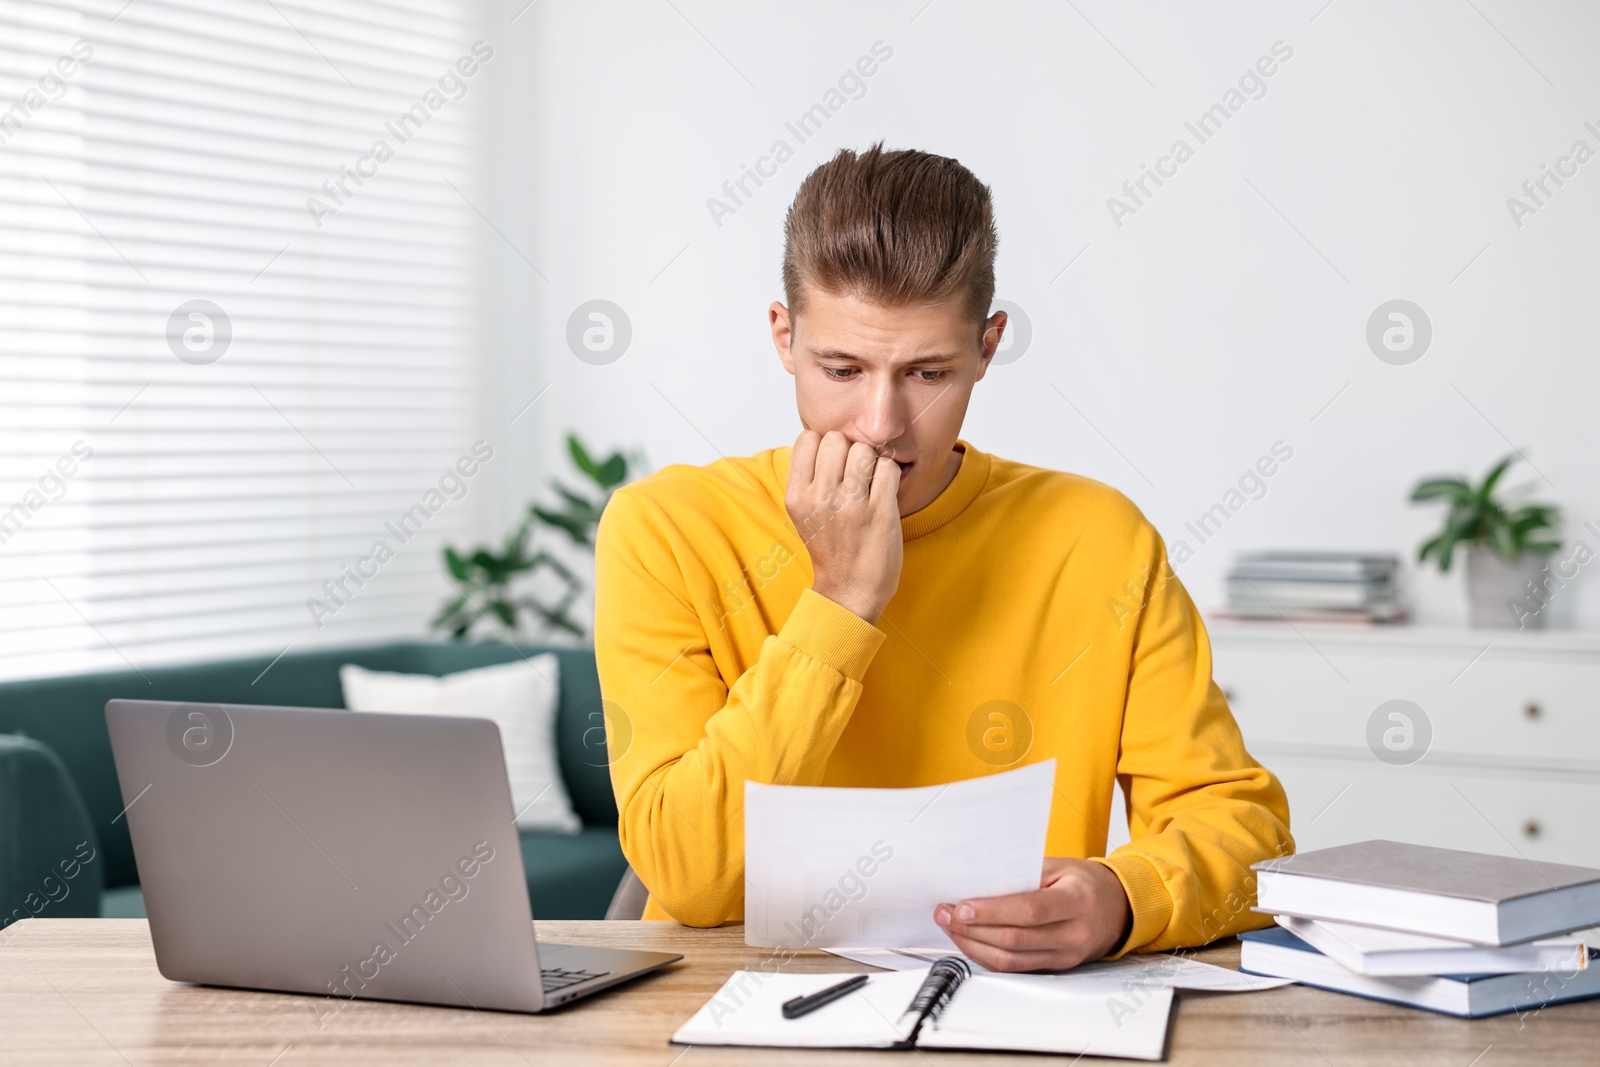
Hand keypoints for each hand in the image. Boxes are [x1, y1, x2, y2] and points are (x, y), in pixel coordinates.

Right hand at [785, 429, 901, 624]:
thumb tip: (829, 439)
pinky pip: (888, 467)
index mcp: (797, 496)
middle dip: (849, 450)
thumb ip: (810, 478)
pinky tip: (883, 493)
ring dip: (871, 462)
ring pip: (864, 449)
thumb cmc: (831, 548)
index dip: (824, 444)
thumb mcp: (804, 513)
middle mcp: (820, 498)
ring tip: (869, 485)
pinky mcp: (880, 512)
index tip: (833, 464)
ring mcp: (850, 505)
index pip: (807, 438)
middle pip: (837, 438)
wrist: (849, 591)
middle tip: (854, 475)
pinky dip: (889, 475)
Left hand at [933, 857, 1132, 971]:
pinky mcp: (1056, 968)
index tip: (962, 907)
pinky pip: (1016, 968)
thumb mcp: (1061, 866)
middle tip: (945, 914)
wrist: (1119, 909)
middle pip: (1015, 940)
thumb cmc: (1088, 883)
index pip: (1030, 911)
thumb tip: (980, 881)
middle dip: (973, 928)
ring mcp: (1065, 956)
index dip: (992, 911)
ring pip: (1011, 960)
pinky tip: (970, 941)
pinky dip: (988, 956)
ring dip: (974, 945)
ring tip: (950, 927)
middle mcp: (1073, 934)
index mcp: (1077, 901)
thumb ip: (1023, 873)